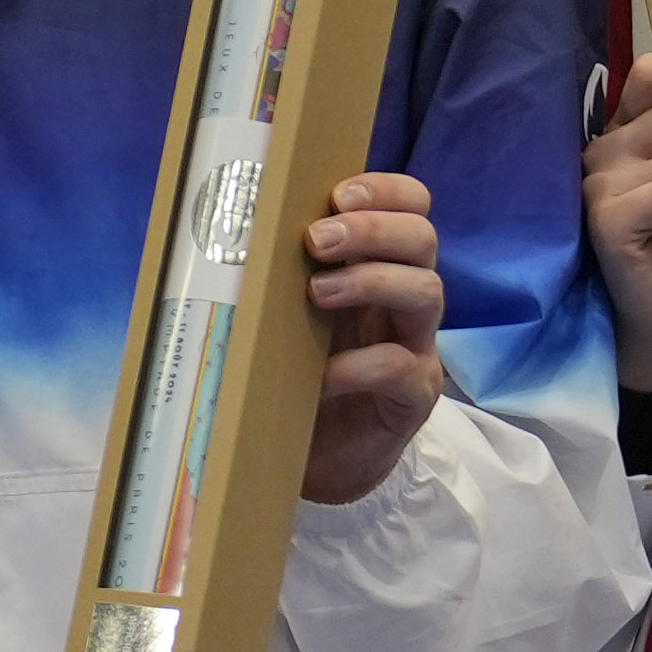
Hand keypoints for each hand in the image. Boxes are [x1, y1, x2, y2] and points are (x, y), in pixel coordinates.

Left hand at [288, 167, 449, 501]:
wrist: (317, 459)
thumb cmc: (297, 374)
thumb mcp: (288, 313)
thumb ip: (281, 271)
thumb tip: (224, 224)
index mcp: (380, 266)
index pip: (411, 207)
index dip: (385, 191)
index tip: (337, 194)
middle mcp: (406, 301)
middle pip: (422, 240)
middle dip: (372, 229)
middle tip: (316, 241)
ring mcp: (417, 347)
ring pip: (427, 291)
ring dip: (371, 281)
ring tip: (316, 293)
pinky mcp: (414, 397)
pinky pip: (403, 367)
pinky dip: (361, 364)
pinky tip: (323, 373)